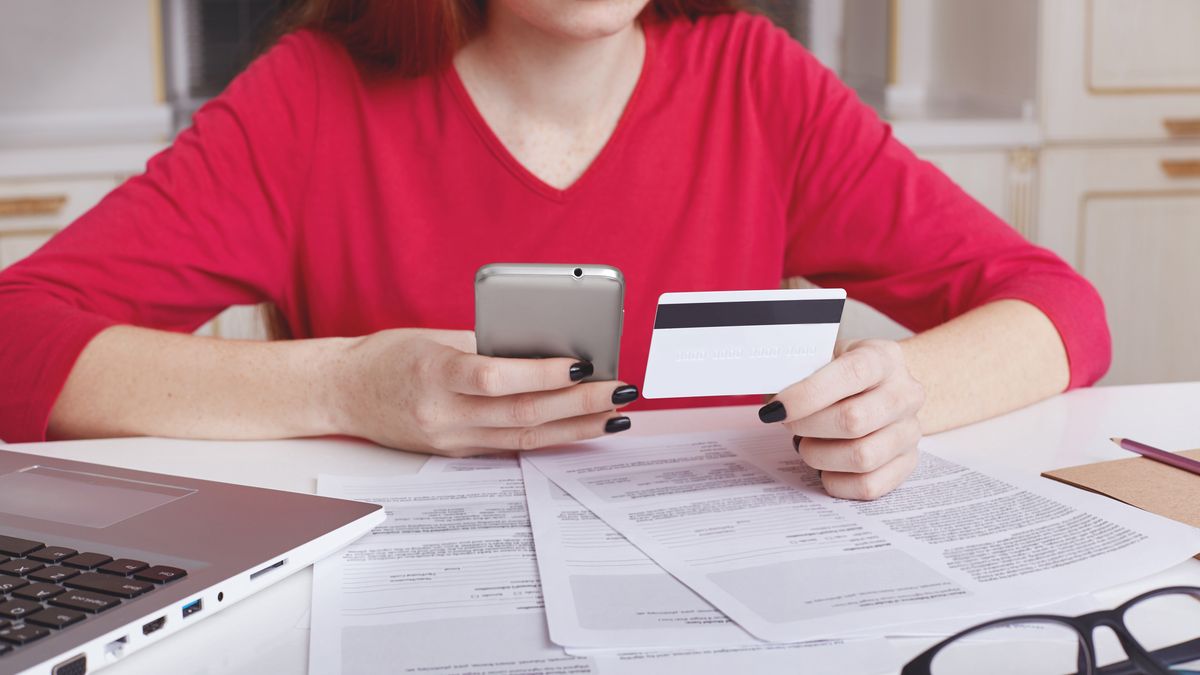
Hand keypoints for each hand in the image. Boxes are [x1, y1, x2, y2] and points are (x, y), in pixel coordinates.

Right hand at [333, 328, 636, 456]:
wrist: (341, 392)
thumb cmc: (388, 355)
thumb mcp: (435, 338)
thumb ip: (486, 346)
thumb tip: (547, 349)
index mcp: (434, 373)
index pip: (495, 377)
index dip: (543, 374)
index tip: (584, 364)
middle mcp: (443, 414)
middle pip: (521, 412)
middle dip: (578, 403)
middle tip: (620, 389)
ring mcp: (450, 439)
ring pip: (524, 436)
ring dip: (576, 427)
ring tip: (616, 414)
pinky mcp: (457, 452)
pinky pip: (512, 445)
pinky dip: (550, 436)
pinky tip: (582, 428)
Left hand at [758, 339, 924, 499]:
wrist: (885, 389)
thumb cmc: (844, 375)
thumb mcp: (825, 356)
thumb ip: (801, 370)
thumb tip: (773, 401)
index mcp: (884, 358)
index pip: (851, 374)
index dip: (808, 394)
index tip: (777, 408)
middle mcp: (905, 393)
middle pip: (853, 420)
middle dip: (808, 427)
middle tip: (789, 424)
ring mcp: (910, 431)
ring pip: (862, 457)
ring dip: (820, 456)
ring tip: (807, 445)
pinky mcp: (908, 463)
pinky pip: (869, 486)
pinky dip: (836, 481)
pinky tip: (825, 467)